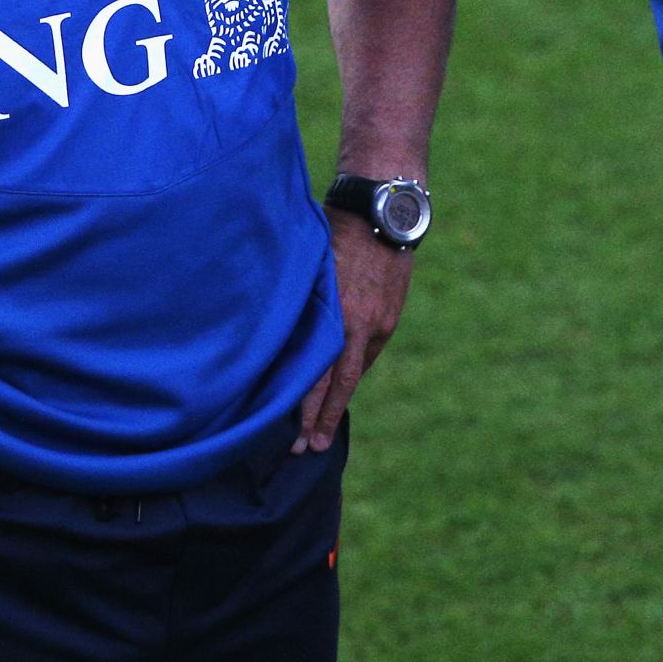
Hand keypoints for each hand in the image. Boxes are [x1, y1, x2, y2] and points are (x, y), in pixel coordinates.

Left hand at [294, 208, 414, 452]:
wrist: (385, 210)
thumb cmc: (335, 228)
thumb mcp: (310, 264)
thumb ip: (300, 299)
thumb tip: (272, 327)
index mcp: (335, 314)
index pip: (318, 374)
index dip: (305, 406)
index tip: (293, 432)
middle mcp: (359, 325)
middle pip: (338, 384)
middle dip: (322, 419)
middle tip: (306, 450)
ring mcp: (379, 323)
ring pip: (355, 371)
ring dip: (338, 401)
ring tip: (323, 431)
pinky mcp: (390, 316)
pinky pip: (368, 353)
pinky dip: (352, 372)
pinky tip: (340, 387)